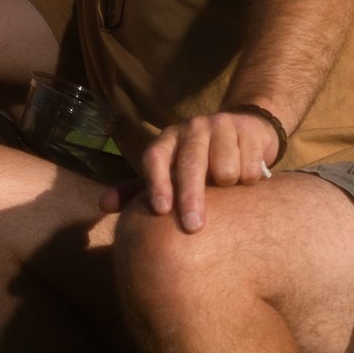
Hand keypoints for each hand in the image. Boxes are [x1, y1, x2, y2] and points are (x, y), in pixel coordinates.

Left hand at [102, 110, 284, 231]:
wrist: (244, 130)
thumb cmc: (199, 162)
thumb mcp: (169, 173)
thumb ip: (138, 190)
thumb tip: (103, 205)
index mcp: (167, 140)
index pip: (155, 158)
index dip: (156, 183)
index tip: (160, 210)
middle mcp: (191, 129)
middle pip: (190, 164)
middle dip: (191, 197)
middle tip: (193, 226)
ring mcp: (221, 126)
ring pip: (225, 170)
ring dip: (229, 187)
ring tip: (230, 187)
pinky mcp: (248, 130)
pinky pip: (249, 168)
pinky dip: (250, 181)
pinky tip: (248, 179)